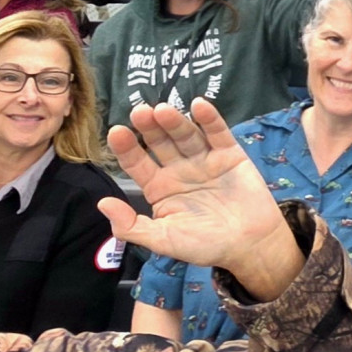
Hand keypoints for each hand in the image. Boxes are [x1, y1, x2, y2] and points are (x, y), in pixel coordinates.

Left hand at [98, 102, 304, 302]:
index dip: (127, 148)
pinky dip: (209, 118)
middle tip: (139, 112)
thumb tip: (102, 203)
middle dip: (149, 128)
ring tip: (163, 110)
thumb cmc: (204, 245)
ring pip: (186, 135)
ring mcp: (204, 159)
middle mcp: (179, 169)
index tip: (116, 132)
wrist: (249, 245)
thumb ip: (131, 226)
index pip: (137, 163)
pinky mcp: (230, 154)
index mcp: (159, 187)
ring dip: (175, 121)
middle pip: (160, 143)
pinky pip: (218, 133)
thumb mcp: (163, 240)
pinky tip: (199, 105)